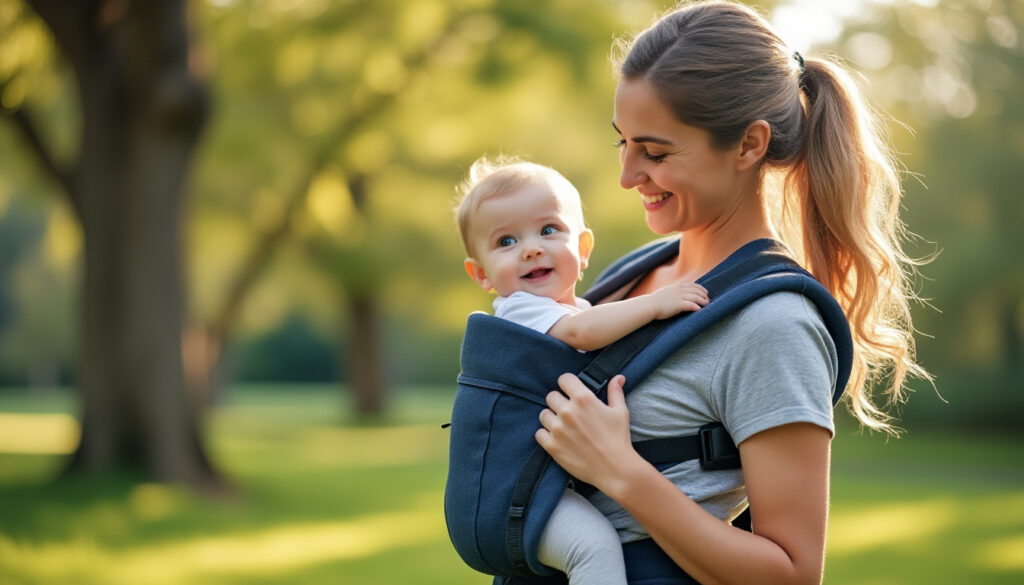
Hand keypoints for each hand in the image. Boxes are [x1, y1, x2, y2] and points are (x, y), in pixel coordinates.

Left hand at [535, 374, 639, 489]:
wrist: (615, 469)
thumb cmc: (618, 439)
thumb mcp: (620, 412)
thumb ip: (615, 392)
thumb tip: (618, 377)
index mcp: (584, 399)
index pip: (564, 379)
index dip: (568, 385)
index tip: (571, 392)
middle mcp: (568, 411)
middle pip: (551, 396)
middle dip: (559, 402)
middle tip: (570, 413)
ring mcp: (558, 429)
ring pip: (543, 414)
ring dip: (551, 418)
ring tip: (563, 426)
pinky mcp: (552, 446)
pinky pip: (539, 433)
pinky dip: (546, 435)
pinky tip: (558, 438)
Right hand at [649, 282, 708, 319]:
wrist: (649, 305)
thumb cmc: (654, 302)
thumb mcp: (664, 293)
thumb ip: (671, 293)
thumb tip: (675, 296)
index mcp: (675, 287)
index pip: (691, 285)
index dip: (700, 288)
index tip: (705, 291)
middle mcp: (678, 290)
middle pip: (695, 290)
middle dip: (703, 294)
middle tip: (708, 299)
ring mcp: (678, 297)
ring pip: (695, 297)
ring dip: (703, 301)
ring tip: (707, 304)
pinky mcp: (678, 305)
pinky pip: (690, 305)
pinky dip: (697, 307)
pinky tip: (700, 310)